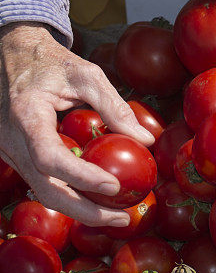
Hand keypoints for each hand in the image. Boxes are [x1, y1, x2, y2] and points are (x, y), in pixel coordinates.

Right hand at [0, 22, 155, 226]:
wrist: (11, 55)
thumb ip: (114, 106)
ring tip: (119, 216)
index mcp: (26, 115)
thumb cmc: (50, 62)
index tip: (114, 185)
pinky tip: (101, 202)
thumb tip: (146, 140)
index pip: (49, 157)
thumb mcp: (85, 74)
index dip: (81, 177)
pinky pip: (44, 184)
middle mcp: (12, 140)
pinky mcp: (19, 158)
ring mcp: (11, 153)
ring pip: (44, 193)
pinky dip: (73, 197)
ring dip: (81, 211)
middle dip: (85, 211)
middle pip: (45, 189)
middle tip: (123, 218)